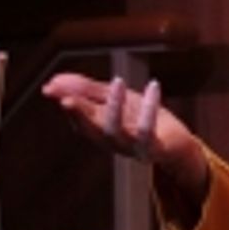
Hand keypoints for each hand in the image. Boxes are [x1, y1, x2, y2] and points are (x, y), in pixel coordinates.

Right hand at [42, 72, 208, 207]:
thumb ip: (86, 90)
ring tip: (116, 83)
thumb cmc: (142, 120)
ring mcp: (133, 147)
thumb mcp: (115, 100)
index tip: (50, 88)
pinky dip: (150, 109)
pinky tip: (152, 87)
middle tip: (66, 98)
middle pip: (92, 128)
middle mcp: (113, 142)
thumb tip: (54, 81)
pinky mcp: (155, 148)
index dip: (66, 103)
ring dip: (114, 108)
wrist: (179, 147)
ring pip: (117, 133)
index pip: (79, 118)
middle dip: (79, 113)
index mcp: (100, 131)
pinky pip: (149, 131)